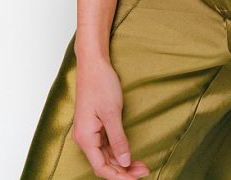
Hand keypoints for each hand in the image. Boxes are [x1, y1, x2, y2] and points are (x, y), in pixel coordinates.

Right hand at [72, 56, 149, 178]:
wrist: (93, 63)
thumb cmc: (100, 83)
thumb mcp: (112, 113)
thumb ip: (118, 140)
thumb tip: (124, 162)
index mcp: (85, 137)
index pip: (101, 168)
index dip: (119, 177)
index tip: (136, 178)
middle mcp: (84, 137)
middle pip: (104, 163)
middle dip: (124, 170)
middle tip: (145, 170)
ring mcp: (89, 131)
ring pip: (105, 155)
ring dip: (122, 161)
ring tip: (141, 164)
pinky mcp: (94, 124)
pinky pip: (105, 144)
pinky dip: (117, 151)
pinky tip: (129, 153)